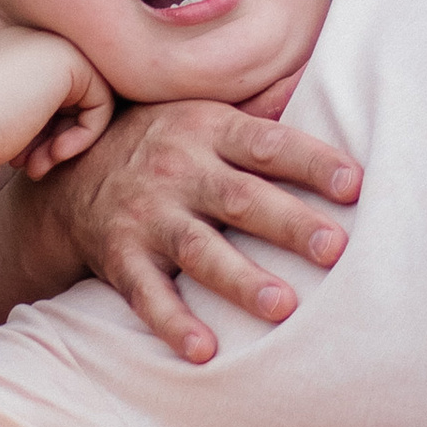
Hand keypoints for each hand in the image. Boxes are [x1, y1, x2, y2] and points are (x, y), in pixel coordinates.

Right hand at [0, 23, 116, 182]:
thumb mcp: (0, 118)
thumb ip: (29, 112)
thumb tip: (64, 132)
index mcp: (7, 49)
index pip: (47, 90)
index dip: (41, 131)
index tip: (21, 160)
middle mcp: (30, 37)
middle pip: (70, 93)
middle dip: (56, 136)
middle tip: (34, 167)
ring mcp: (51, 42)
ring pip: (89, 98)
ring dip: (69, 140)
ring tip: (40, 166)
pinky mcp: (72, 59)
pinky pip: (102, 102)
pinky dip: (85, 136)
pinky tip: (55, 155)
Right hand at [36, 99, 363, 364]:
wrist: (71, 177)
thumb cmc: (161, 142)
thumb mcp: (204, 112)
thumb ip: (259, 107)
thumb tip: (314, 76)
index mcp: (208, 129)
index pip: (268, 144)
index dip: (311, 162)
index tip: (355, 184)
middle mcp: (179, 170)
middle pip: (240, 197)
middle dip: (289, 223)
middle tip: (335, 248)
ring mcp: (147, 216)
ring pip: (198, 249)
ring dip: (240, 279)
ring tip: (282, 306)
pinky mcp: (121, 258)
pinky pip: (146, 294)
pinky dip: (173, 323)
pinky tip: (204, 350)